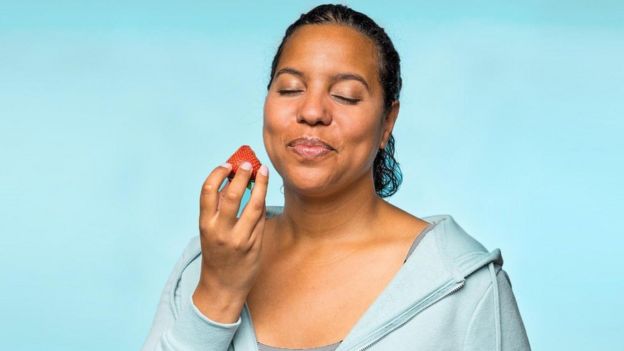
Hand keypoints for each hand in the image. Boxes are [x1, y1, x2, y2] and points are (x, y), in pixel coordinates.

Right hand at [193, 161, 268, 322]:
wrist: (222, 287)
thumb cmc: (216, 254)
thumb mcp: (209, 231)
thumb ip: (217, 208)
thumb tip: (230, 179)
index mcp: (205, 224)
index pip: (207, 192)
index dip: (217, 174)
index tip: (227, 165)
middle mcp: (221, 231)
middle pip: (232, 195)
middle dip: (241, 175)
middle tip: (248, 163)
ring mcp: (239, 239)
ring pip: (253, 205)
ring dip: (260, 184)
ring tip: (262, 171)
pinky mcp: (254, 245)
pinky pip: (261, 218)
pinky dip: (262, 203)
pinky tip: (263, 193)